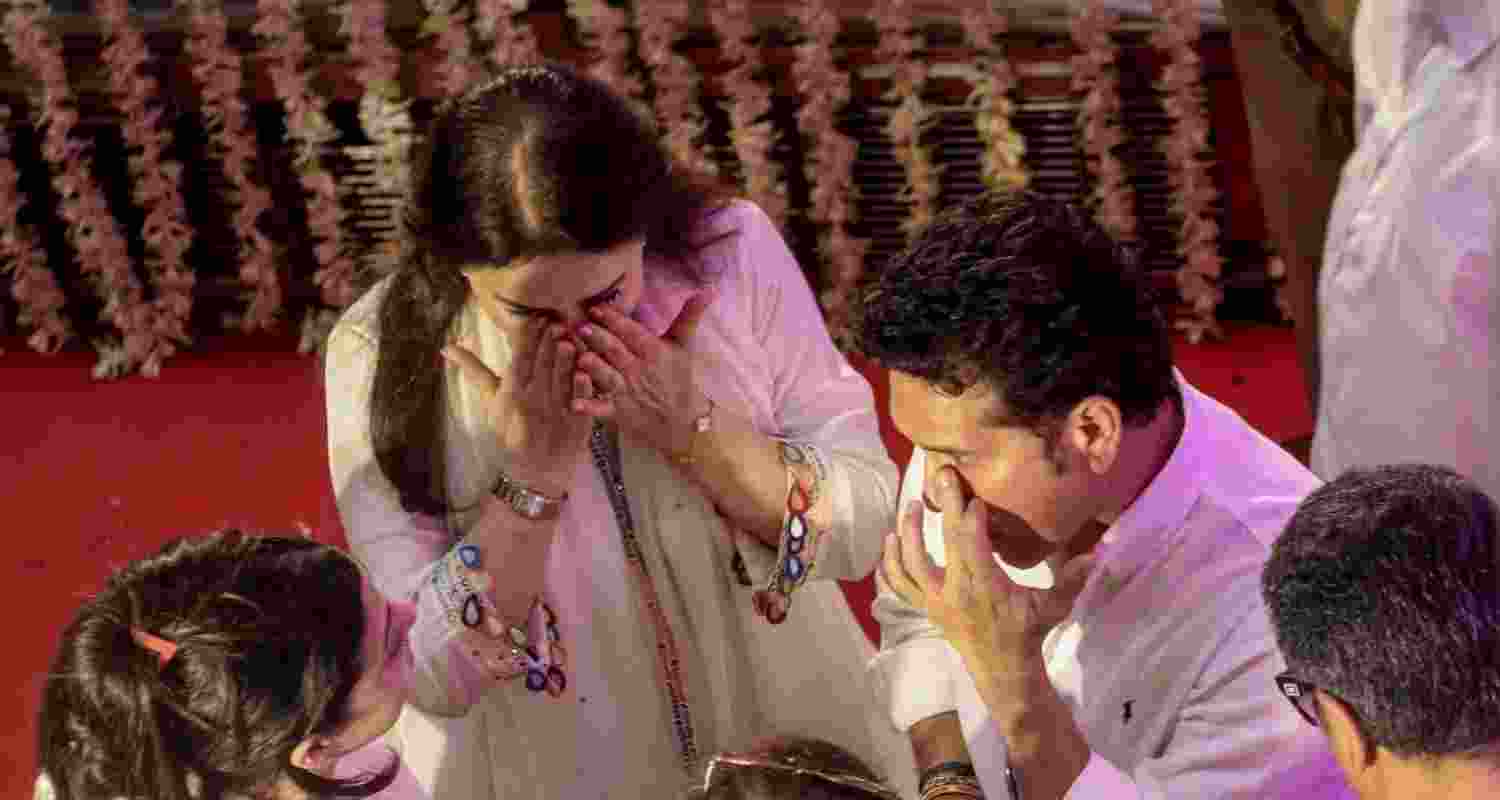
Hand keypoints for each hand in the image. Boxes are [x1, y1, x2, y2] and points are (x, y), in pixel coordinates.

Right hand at [442, 318, 594, 494]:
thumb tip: (447, 347)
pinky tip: (587, 366)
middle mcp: (532, 400)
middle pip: (542, 362)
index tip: (537, 316)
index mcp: (511, 393)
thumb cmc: (508, 436)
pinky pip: (581, 400)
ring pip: (561, 376)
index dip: (529, 334)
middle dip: (550, 338)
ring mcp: (556, 412)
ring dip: (567, 354)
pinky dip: (583, 383)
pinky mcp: (577, 424)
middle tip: (557, 317)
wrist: (533, 476)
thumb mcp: (489, 405)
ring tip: (571, 333)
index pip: (520, 356)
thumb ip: (474, 372)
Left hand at [571, 291, 714, 456]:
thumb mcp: (685, 345)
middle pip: (617, 352)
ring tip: (581, 358)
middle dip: (600, 339)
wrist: (682, 420)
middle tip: (582, 326)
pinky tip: (574, 405)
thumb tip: (709, 288)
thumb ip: (690, 315)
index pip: (633, 332)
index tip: (597, 309)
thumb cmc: (678, 377)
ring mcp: (628, 391)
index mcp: (653, 351)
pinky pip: (602, 409)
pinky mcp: (618, 412)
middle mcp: (639, 370)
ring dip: (595, 369)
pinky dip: (589, 408)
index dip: (616, 321)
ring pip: (608, 378)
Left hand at [879, 467, 1095, 692]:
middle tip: (941, 475)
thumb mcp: (1052, 608)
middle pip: (945, 545)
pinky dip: (889, 565)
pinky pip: (899, 586)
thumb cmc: (1027, 632)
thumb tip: (1096, 554)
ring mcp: (936, 601)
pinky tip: (888, 541)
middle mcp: (955, 592)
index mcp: (985, 588)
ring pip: (911, 564)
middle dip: (945, 508)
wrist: (1002, 670)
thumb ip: (1071, 581)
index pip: (973, 547)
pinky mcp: (926, 608)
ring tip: (910, 506)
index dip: (972, 520)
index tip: (976, 497)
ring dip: (908, 533)